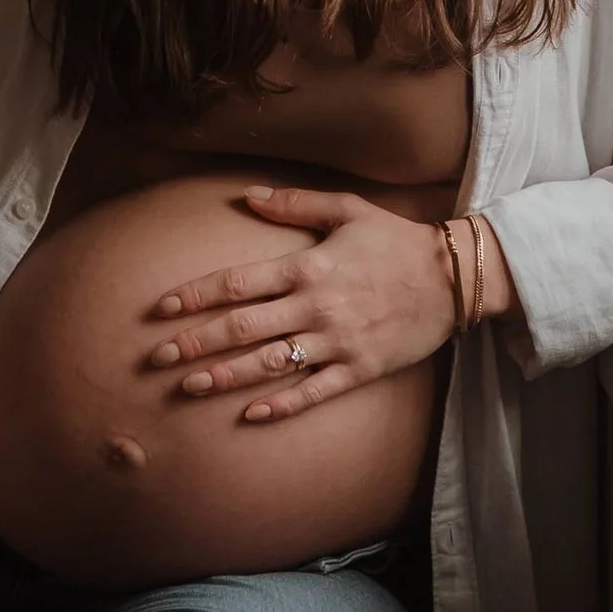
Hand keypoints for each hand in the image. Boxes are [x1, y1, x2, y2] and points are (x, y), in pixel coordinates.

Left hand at [144, 186, 460, 423]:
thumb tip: (247, 195)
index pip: (238, 282)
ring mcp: (336, 341)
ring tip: (188, 388)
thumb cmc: (397, 240)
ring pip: (269, 363)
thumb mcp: (347, 209)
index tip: (162, 309)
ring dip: (226, 376)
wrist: (455, 277)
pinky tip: (250, 415)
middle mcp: (315, 306)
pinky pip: (313, 392)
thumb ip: (295, 204)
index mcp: (307, 266)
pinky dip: (281, 405)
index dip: (195, 296)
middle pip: (242, 327)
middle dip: (196, 343)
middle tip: (157, 357)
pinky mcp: (359, 369)